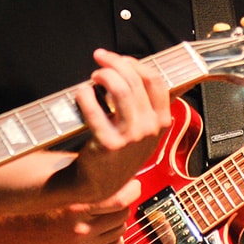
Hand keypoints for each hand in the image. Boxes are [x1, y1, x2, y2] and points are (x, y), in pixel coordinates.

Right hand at [19, 178, 142, 243]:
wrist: (15, 227)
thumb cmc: (33, 199)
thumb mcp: (54, 176)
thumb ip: (82, 169)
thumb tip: (109, 159)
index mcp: (75, 206)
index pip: (119, 200)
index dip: (130, 189)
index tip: (131, 182)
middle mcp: (81, 228)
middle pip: (123, 214)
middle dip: (125, 201)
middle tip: (118, 192)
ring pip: (121, 229)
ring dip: (118, 217)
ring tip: (106, 208)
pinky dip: (115, 235)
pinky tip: (104, 225)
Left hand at [70, 49, 171, 202]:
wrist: (100, 183)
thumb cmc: (119, 152)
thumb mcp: (144, 131)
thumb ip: (145, 105)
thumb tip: (134, 71)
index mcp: (161, 121)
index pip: (155, 81)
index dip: (136, 64)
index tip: (121, 59)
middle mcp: (149, 128)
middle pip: (135, 81)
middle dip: (115, 63)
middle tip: (100, 59)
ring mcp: (130, 137)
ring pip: (121, 89)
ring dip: (104, 75)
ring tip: (94, 76)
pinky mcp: (108, 143)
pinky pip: (95, 109)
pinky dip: (86, 95)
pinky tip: (82, 92)